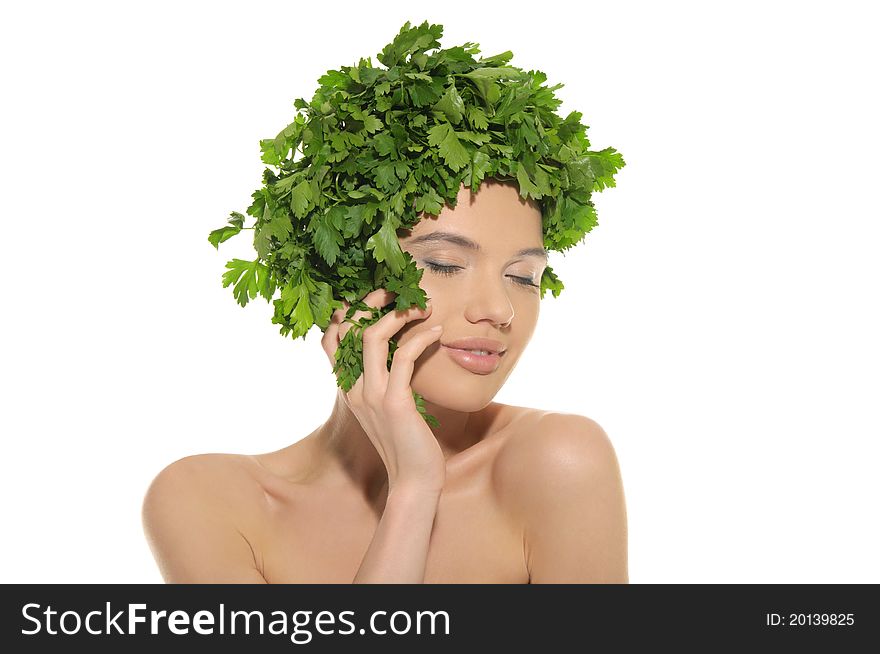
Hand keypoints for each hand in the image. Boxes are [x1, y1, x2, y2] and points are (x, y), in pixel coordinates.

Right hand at [321, 288, 445, 492]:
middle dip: (371, 301)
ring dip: (400, 314)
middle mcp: (353, 388)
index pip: (330, 339)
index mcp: (348, 388)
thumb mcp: (386, 406)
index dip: (346, 312)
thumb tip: (398, 349)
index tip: (374, 297)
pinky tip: (437, 332)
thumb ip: (383, 380)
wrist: (412, 481)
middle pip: (348, 329)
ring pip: (373, 337)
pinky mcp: (395, 403)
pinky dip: (422, 339)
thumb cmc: (405, 442)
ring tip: (423, 306)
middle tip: (398, 291)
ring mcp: (371, 396)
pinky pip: (404, 359)